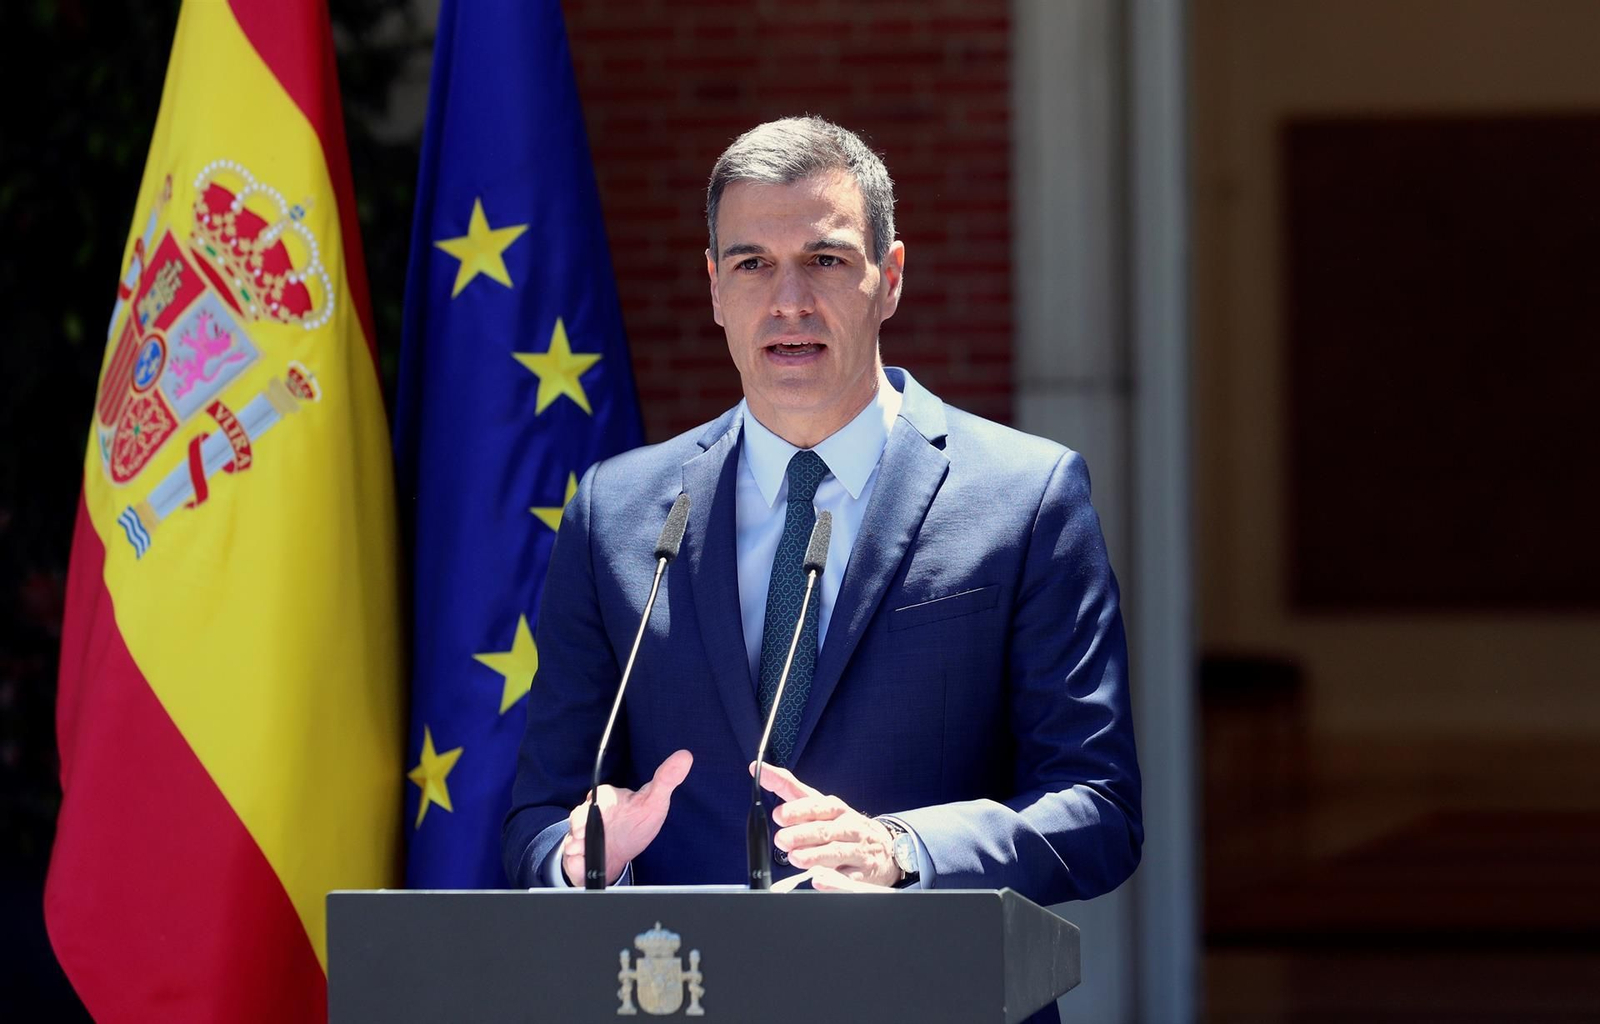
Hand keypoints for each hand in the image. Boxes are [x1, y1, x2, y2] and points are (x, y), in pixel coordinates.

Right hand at [562, 749, 692, 885]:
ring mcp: (578, 834)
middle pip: (578, 817)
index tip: (602, 808)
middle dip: (583, 827)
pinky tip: (586, 859)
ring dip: (580, 845)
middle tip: (597, 832)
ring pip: (572, 838)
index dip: (598, 802)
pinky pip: (571, 857)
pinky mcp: (573, 854)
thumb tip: (685, 755)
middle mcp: (590, 814)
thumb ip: (667, 780)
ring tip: (592, 847)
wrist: (617, 858)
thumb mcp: (655, 803)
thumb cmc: (636, 825)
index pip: (597, 794)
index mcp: (607, 798)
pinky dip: (577, 861)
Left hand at [749, 761, 902, 887]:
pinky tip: (819, 881)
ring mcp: (858, 851)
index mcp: (837, 810)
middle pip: (826, 830)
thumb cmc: (845, 825)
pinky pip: (849, 879)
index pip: (819, 806)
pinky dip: (834, 881)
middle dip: (803, 835)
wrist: (886, 849)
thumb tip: (760, 770)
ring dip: (816, 856)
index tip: (779, 814)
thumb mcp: (820, 804)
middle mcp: (848, 828)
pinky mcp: (862, 874)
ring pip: (837, 853)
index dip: (799, 810)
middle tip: (782, 840)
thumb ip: (789, 787)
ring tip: (796, 858)